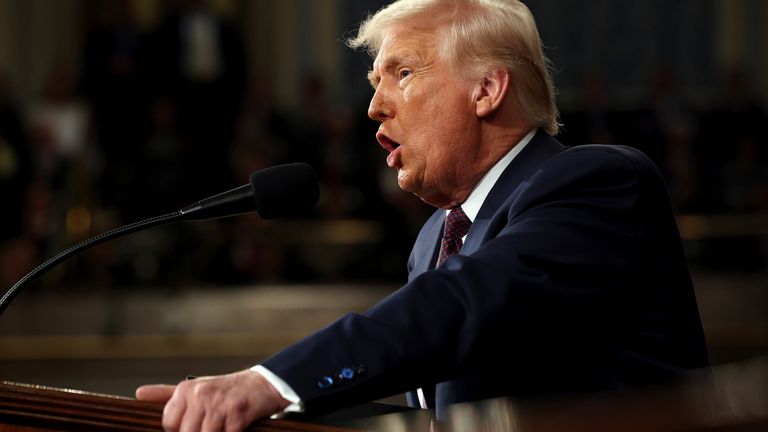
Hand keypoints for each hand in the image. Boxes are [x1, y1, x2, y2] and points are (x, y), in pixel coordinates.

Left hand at [136, 369, 289, 431]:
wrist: (261, 385)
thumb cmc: (225, 390)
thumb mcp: (196, 388)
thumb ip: (166, 394)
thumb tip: (139, 394)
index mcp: (187, 389)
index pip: (168, 424)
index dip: (178, 431)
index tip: (191, 427)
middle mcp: (201, 394)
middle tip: (209, 427)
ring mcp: (220, 405)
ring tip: (219, 428)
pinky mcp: (238, 415)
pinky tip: (231, 430)